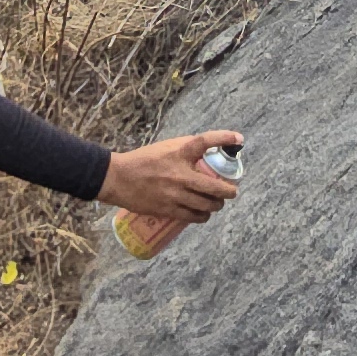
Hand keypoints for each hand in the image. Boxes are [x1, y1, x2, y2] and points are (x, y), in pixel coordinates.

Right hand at [100, 129, 243, 222]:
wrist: (118, 178)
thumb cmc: (143, 161)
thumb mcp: (165, 147)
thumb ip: (186, 147)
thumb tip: (209, 148)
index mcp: (179, 154)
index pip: (204, 142)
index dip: (223, 138)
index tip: (239, 139)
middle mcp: (179, 174)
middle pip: (215, 187)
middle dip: (229, 191)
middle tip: (232, 191)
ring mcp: (174, 194)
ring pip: (207, 205)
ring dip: (217, 205)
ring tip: (217, 203)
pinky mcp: (167, 209)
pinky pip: (193, 217)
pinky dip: (203, 217)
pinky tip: (204, 214)